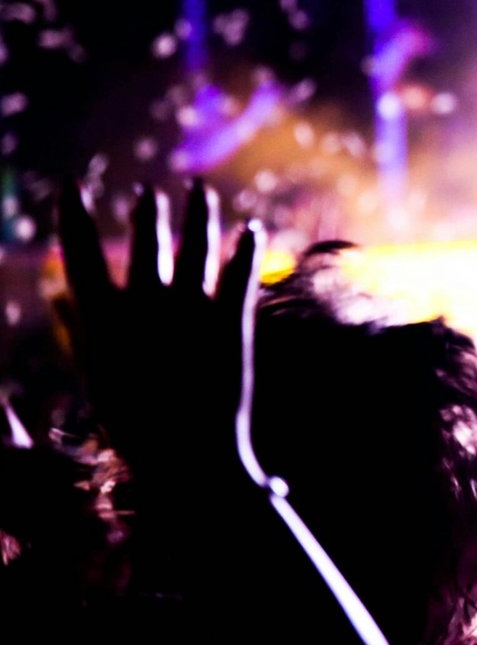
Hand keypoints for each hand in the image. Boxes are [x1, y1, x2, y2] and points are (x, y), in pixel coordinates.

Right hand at [55, 178, 260, 486]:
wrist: (189, 459)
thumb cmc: (136, 423)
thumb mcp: (99, 376)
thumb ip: (80, 331)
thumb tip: (59, 296)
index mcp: (104, 317)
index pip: (80, 253)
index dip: (73, 216)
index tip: (69, 185)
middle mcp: (145, 302)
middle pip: (147, 240)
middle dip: (149, 212)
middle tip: (151, 192)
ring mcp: (191, 307)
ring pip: (196, 242)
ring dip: (198, 214)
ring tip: (200, 190)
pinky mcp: (233, 319)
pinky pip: (240, 270)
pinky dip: (245, 247)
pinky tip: (250, 229)